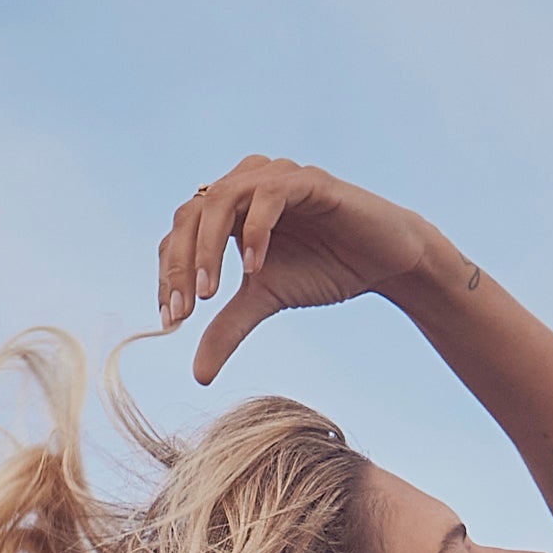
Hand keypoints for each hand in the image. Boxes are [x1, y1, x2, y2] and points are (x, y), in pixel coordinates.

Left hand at [157, 160, 444, 387]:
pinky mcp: (308, 180)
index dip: (169, 274)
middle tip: (185, 313)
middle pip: (191, 212)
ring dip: (209, 247)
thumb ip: (228, 328)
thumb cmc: (322, 270)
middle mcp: (246, 184)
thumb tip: (198, 375)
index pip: (180, 233)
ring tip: (211, 294)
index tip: (172, 321)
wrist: (383, 261)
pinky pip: (270, 195)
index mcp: (229, 209)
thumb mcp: (265, 302)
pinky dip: (255, 231)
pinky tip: (254, 268)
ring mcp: (276, 176)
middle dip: (182, 265)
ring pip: (223, 197)